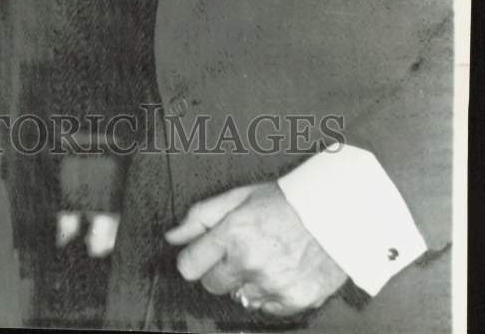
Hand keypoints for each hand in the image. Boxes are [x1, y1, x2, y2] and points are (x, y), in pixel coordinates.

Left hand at [164, 182, 346, 317]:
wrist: (333, 212)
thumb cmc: (283, 201)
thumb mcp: (237, 197)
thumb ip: (200, 217)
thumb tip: (172, 237)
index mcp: (233, 234)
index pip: (189, 266)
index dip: (194, 258)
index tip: (203, 253)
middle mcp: (250, 262)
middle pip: (211, 284)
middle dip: (220, 269)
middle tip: (240, 250)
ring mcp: (273, 284)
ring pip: (239, 297)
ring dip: (246, 282)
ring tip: (265, 258)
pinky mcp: (294, 300)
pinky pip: (265, 308)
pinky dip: (269, 294)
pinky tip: (280, 271)